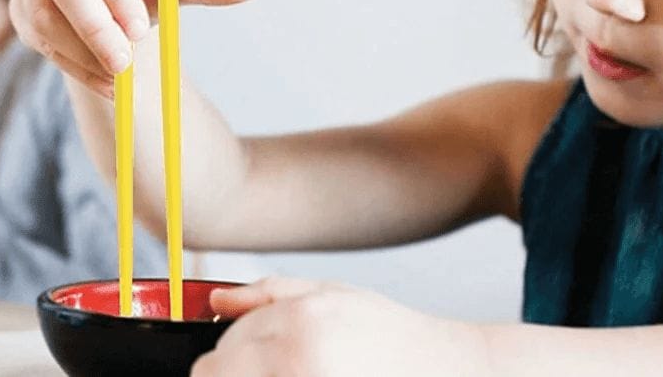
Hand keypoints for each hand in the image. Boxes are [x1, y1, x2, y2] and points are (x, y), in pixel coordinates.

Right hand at [9, 0, 259, 95]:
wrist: (111, 3)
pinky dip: (74, 65)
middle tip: (126, 63)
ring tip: (120, 78)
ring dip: (83, 51)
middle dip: (96, 26)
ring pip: (44, 15)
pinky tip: (106, 84)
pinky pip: (38, 39)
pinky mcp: (19, 6)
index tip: (140, 27)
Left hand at [191, 277, 490, 376]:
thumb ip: (268, 294)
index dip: (232, 351)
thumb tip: (216, 300)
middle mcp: (296, 361)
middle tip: (277, 368)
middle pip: (217, 374)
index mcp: (300, 323)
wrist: (445, 370)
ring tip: (295, 371)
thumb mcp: (334, 297)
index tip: (254, 356)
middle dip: (233, 371)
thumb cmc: (394, 338)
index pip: (225, 343)